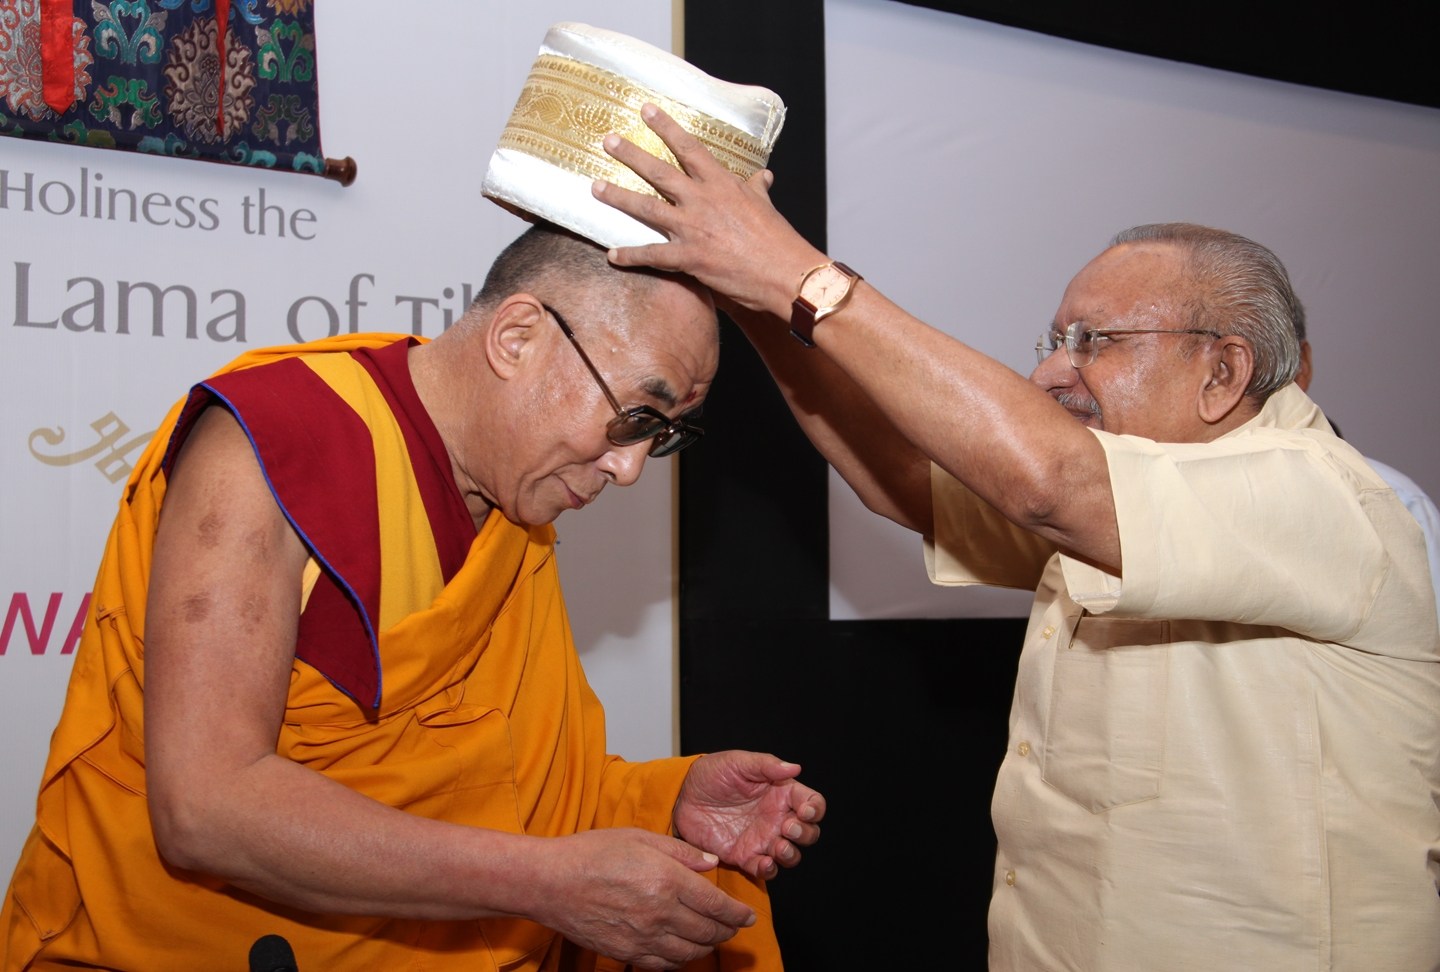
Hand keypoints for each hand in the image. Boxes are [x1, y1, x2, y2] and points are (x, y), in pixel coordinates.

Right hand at [528, 828, 754, 969]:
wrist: (550, 882)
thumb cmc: (592, 852)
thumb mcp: (640, 838)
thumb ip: (681, 852)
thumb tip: (711, 862)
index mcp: (667, 880)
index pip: (716, 905)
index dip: (738, 914)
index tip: (748, 917)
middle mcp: (659, 912)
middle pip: (708, 932)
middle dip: (727, 931)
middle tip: (733, 926)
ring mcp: (643, 937)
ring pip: (689, 952)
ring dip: (706, 947)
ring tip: (711, 938)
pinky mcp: (626, 953)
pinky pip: (664, 964)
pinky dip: (680, 959)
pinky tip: (681, 950)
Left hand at [593, 104, 826, 317]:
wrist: (784, 273)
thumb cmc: (777, 238)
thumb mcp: (766, 205)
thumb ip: (757, 188)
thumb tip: (763, 175)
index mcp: (721, 183)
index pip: (689, 147)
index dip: (665, 127)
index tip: (646, 111)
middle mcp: (702, 200)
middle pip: (658, 172)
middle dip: (630, 154)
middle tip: (608, 140)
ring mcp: (692, 228)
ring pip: (646, 208)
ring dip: (618, 197)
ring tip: (595, 187)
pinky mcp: (689, 258)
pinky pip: (652, 255)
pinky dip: (630, 255)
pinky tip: (612, 255)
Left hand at [673, 751, 825, 879]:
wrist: (681, 795)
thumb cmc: (711, 773)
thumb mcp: (738, 762)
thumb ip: (767, 765)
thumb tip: (795, 768)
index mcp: (780, 793)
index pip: (812, 803)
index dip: (815, 810)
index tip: (804, 811)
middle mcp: (776, 818)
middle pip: (808, 832)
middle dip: (805, 834)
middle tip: (788, 827)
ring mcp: (762, 839)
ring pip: (791, 854)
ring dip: (791, 854)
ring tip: (778, 847)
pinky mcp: (744, 855)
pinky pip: (765, 869)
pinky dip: (769, 870)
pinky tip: (764, 862)